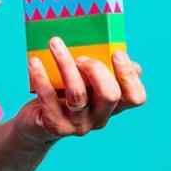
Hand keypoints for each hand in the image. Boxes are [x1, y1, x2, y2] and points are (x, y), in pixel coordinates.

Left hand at [15, 36, 145, 144]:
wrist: (36, 126)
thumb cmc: (63, 97)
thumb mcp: (85, 85)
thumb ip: (102, 72)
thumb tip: (123, 56)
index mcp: (112, 106)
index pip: (135, 97)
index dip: (129, 75)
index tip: (116, 53)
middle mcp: (99, 118)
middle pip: (109, 94)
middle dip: (96, 69)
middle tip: (80, 56)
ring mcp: (77, 124)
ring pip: (77, 94)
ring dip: (66, 64)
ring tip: (55, 44)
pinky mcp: (54, 125)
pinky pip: (48, 98)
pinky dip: (40, 76)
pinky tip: (34, 61)